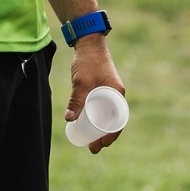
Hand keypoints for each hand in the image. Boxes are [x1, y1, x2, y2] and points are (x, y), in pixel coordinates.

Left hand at [64, 36, 123, 153]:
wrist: (88, 42)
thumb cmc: (88, 60)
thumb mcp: (81, 82)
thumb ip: (76, 99)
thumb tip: (70, 119)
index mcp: (116, 94)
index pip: (118, 121)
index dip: (111, 136)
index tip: (102, 145)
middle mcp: (115, 94)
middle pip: (113, 121)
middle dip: (104, 137)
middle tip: (93, 148)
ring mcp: (109, 91)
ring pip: (107, 115)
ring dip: (100, 129)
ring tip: (90, 141)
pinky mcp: (101, 88)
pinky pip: (102, 108)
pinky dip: (97, 118)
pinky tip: (89, 125)